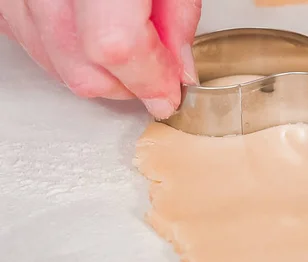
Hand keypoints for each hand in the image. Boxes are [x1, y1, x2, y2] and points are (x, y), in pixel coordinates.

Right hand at [0, 0, 201, 118]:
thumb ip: (178, 20)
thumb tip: (179, 71)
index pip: (118, 48)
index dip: (150, 81)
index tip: (170, 96)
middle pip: (85, 70)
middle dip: (129, 87)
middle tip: (156, 73)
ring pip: (58, 67)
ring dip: (101, 76)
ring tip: (127, 46)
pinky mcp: (5, 3)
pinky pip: (32, 48)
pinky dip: (66, 57)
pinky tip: (89, 41)